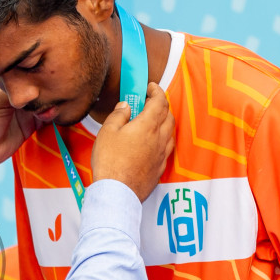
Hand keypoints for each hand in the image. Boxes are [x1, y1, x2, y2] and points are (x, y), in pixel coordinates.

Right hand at [89, 82, 175, 200]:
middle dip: (162, 106)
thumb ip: (118, 115)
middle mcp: (159, 138)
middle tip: (150, 103)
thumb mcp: (107, 132)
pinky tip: (154, 143)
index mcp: (148, 125)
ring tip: (153, 122)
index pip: (159, 102)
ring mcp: (162, 155)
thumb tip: (125, 106)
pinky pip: (167, 149)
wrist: (117, 193)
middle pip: (169, 115)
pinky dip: (163, 139)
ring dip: (165, 122)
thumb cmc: (110, 162)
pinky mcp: (160, 168)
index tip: (151, 87)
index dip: (157, 91)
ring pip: (171, 132)